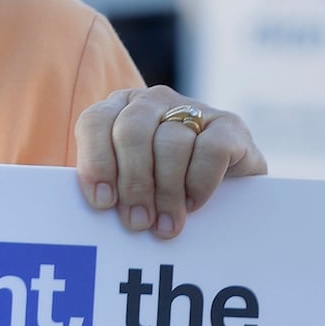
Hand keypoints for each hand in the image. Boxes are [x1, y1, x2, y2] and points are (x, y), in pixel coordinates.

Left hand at [75, 84, 265, 234]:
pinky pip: (210, 149)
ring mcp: (193, 108)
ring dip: (167, 191)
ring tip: (167, 223)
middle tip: (138, 221)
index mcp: (119, 110)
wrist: (227, 196)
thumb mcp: (129, 188)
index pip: (95, 122)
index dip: (96, 163)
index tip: (103, 203)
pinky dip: (199, 182)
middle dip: (133, 182)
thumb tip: (102, 207)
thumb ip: (109, 189)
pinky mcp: (229, 125)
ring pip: (170, 142)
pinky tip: (194, 203)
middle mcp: (154, 102)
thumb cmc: (162, 193)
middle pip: (132, 131)